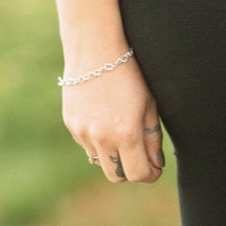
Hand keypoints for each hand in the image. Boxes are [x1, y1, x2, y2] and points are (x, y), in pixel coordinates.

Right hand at [62, 58, 164, 182]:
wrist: (96, 49)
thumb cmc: (130, 74)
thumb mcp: (149, 105)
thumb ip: (152, 139)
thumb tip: (154, 165)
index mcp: (126, 134)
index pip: (137, 175)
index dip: (150, 175)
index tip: (154, 168)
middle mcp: (101, 138)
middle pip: (116, 176)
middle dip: (130, 171)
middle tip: (139, 157)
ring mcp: (83, 132)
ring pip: (100, 160)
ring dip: (113, 154)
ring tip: (120, 130)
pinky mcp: (71, 124)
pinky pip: (87, 144)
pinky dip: (98, 141)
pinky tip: (104, 117)